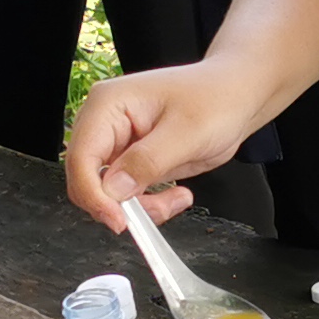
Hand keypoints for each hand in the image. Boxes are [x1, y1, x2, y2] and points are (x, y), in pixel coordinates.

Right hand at [67, 64, 267, 225]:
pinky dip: (150, 204)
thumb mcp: (187, 131)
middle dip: (121, 204)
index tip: (119, 220)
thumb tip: (113, 190)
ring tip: (178, 199)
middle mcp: (105, 124)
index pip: (81, 157)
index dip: (94, 194)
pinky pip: (128, 196)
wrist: (237, 98)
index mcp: (107, 104)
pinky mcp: (132, 163)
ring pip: (108, 195)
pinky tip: (178, 195)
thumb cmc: (216, 98)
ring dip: (141, 207)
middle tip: (160, 208)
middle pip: (88, 180)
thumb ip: (147, 161)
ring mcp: (118, 145)